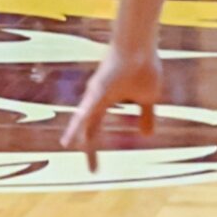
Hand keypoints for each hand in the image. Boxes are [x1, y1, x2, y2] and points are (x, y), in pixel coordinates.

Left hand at [60, 44, 161, 168]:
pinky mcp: (101, 85)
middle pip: (88, 126)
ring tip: (68, 143)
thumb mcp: (149, 98)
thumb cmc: (144, 66)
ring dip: (78, 129)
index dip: (92, 147)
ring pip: (84, 115)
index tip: (93, 170)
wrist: (142, 44)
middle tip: (92, 171)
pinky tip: (79, 121)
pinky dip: (84, 115)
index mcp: (104, 101)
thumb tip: (146, 134)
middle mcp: (95, 97)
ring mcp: (96, 91)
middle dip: (89, 147)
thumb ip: (146, 116)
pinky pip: (91, 103)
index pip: (94, 128)